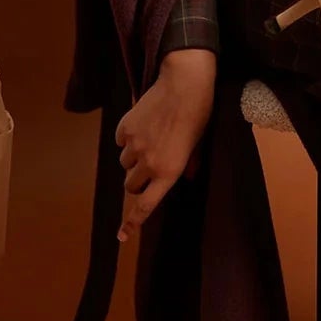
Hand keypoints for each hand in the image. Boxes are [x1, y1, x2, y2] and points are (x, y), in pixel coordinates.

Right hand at [114, 48, 216, 241]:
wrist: (185, 84)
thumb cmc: (199, 114)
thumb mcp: (200, 143)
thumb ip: (191, 163)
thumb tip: (188, 177)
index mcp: (169, 172)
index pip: (146, 205)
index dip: (132, 222)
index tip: (121, 236)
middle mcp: (149, 163)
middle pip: (131, 185)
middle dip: (138, 180)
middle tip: (150, 166)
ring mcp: (134, 145)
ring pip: (124, 163)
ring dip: (133, 157)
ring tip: (151, 138)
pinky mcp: (125, 128)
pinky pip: (120, 141)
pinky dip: (127, 137)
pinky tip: (143, 124)